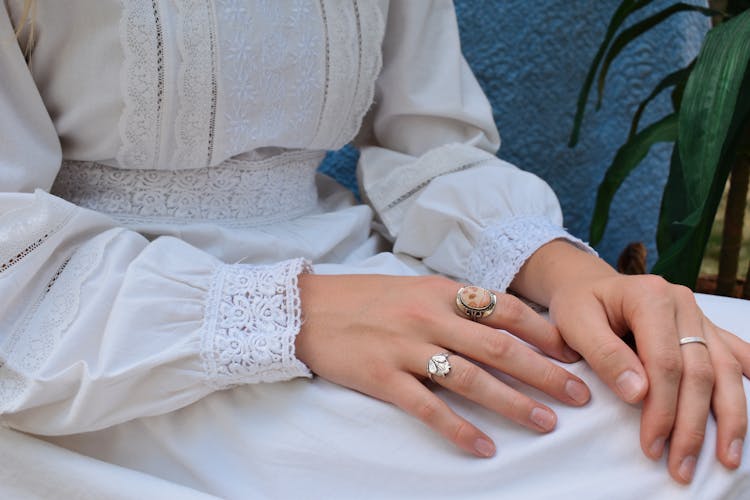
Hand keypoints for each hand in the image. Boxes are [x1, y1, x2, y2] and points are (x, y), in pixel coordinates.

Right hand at [295, 273, 589, 456]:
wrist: (306, 309)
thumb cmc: (365, 299)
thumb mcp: (414, 289)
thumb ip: (454, 304)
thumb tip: (501, 325)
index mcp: (441, 291)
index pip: (506, 309)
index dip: (544, 333)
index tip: (574, 353)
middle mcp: (429, 316)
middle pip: (499, 347)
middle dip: (545, 373)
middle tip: (580, 395)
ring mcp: (405, 347)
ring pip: (471, 378)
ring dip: (513, 403)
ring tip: (545, 424)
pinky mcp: (381, 377)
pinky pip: (428, 407)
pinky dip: (458, 429)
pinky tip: (483, 448)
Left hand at [513, 240, 749, 483]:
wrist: (588, 286)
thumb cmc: (578, 304)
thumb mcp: (574, 322)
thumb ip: (603, 354)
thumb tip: (638, 393)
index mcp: (650, 297)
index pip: (666, 361)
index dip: (662, 407)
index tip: (651, 444)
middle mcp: (683, 303)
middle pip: (700, 371)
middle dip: (692, 424)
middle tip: (680, 466)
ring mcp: (699, 315)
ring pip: (725, 370)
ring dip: (729, 418)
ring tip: (725, 458)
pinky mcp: (705, 328)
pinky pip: (735, 355)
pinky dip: (746, 383)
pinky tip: (749, 414)